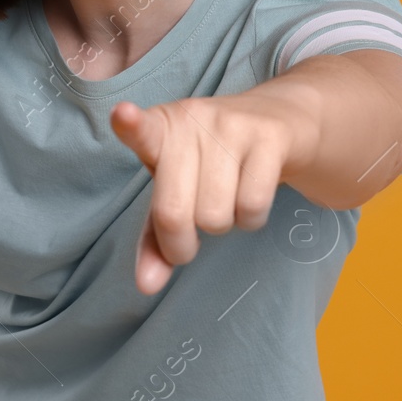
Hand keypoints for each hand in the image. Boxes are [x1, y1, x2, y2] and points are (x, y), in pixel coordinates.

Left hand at [110, 93, 311, 294]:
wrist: (279, 120)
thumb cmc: (213, 162)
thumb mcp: (178, 189)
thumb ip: (157, 237)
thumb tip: (147, 285)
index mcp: (160, 129)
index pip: (142, 132)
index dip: (131, 126)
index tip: (122, 115)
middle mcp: (192, 120)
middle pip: (173, 212)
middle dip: (182, 244)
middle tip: (193, 233)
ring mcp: (232, 126)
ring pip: (214, 216)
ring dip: (222, 225)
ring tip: (227, 199)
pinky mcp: (269, 137)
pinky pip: (252, 207)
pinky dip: (250, 219)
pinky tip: (250, 196)